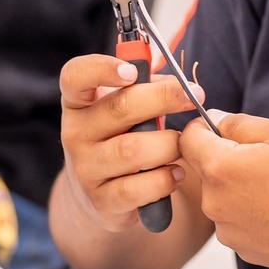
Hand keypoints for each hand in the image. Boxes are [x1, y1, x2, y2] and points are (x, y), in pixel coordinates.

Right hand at [57, 55, 202, 230]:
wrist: (100, 196)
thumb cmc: (121, 139)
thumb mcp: (126, 110)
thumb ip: (149, 89)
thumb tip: (184, 84)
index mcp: (78, 102)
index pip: (75, 76)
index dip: (102, 68)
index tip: (133, 71)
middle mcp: (75, 133)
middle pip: (119, 108)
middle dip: (163, 99)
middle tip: (194, 96)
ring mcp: (85, 168)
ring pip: (132, 150)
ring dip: (168, 144)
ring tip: (182, 145)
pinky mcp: (101, 199)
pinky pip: (138, 187)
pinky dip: (165, 179)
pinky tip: (176, 173)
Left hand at [178, 111, 268, 268]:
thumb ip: (240, 123)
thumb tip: (214, 120)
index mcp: (221, 169)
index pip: (188, 139)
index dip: (203, 127)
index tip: (220, 127)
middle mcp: (216, 203)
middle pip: (207, 170)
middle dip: (229, 159)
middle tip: (268, 159)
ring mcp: (228, 230)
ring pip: (223, 196)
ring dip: (242, 188)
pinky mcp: (243, 249)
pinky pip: (237, 221)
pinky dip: (252, 212)